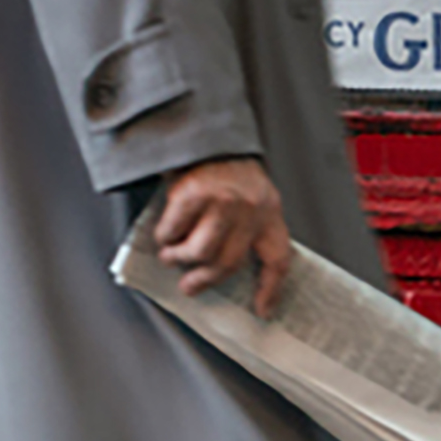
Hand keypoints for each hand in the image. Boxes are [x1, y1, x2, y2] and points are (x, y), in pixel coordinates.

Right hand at [156, 156, 291, 316]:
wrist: (203, 129)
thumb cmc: (224, 166)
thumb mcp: (248, 194)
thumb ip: (244, 226)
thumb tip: (221, 265)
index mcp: (269, 211)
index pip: (278, 259)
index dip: (271, 289)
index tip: (262, 310)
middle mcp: (250, 209)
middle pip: (229, 261)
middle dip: (205, 279)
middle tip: (189, 287)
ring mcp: (222, 201)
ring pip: (200, 251)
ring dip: (180, 260)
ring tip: (170, 258)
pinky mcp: (193, 193)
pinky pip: (174, 229)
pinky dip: (165, 236)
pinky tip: (163, 235)